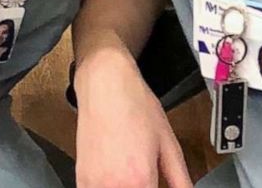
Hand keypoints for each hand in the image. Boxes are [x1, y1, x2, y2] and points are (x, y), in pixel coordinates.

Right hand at [74, 50, 191, 187]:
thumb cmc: (136, 108)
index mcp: (139, 181)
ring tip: (137, 179)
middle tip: (151, 180)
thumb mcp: (169, 144)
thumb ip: (180, 180)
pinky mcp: (81, 180)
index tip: (159, 186)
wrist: (105, 85)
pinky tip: (122, 181)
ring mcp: (92, 186)